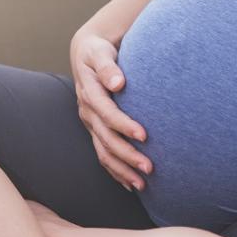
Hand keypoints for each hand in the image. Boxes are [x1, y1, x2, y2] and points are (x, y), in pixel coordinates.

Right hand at [69, 28, 152, 191]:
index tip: (144, 135)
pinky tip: (130, 184)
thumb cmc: (98, 51)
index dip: (123, 125)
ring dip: (122, 170)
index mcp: (89, 92)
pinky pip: (103, 155)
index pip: (106, 113)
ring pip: (103, 152)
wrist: (86, 54)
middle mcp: (88, 112)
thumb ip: (107, 66)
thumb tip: (117, 82)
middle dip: (127, 156)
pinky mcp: (96, 130)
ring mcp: (91, 123)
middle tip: (150, 168)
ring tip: (143, 185)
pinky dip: (116, 172)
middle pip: (106, 139)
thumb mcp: (100, 52)